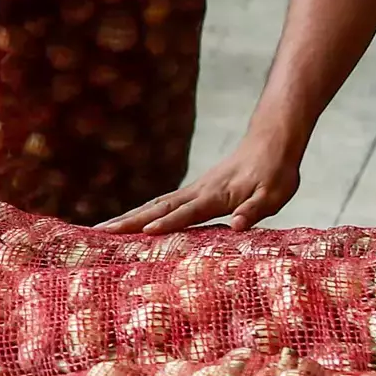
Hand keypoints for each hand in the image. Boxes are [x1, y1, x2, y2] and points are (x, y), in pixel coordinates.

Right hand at [102, 131, 300, 232]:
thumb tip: (238, 226)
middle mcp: (197, 192)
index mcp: (215, 197)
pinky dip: (142, 211)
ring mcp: (193, 190)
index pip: (186, 213)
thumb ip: (254, 210)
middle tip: (100, 232)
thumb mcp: (274, 195)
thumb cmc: (275, 172)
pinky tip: (133, 220)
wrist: (270, 143)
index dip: (166, 224)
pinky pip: (162, 203)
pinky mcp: (194, 191)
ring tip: (103, 228)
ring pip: (155, 204)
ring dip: (128, 216)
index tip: (142, 233)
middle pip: (157, 208)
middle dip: (129, 221)